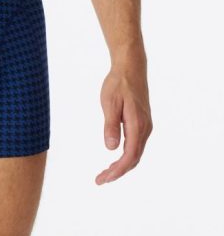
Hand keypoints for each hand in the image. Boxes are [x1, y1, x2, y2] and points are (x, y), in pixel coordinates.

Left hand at [95, 61, 151, 184]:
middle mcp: (145, 128)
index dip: (117, 171)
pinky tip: (117, 157)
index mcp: (137, 125)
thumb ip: (111, 125)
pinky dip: (127, 155)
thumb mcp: (110, 102)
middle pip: (134, 158)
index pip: (129, 156)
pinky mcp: (143, 122)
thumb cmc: (118, 83)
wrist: (131, 67)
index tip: (103, 179)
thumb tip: (110, 148)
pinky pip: (136, 145)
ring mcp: (146, 126)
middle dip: (118, 172)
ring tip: (106, 173)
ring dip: (122, 165)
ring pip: (136, 152)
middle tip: (101, 179)